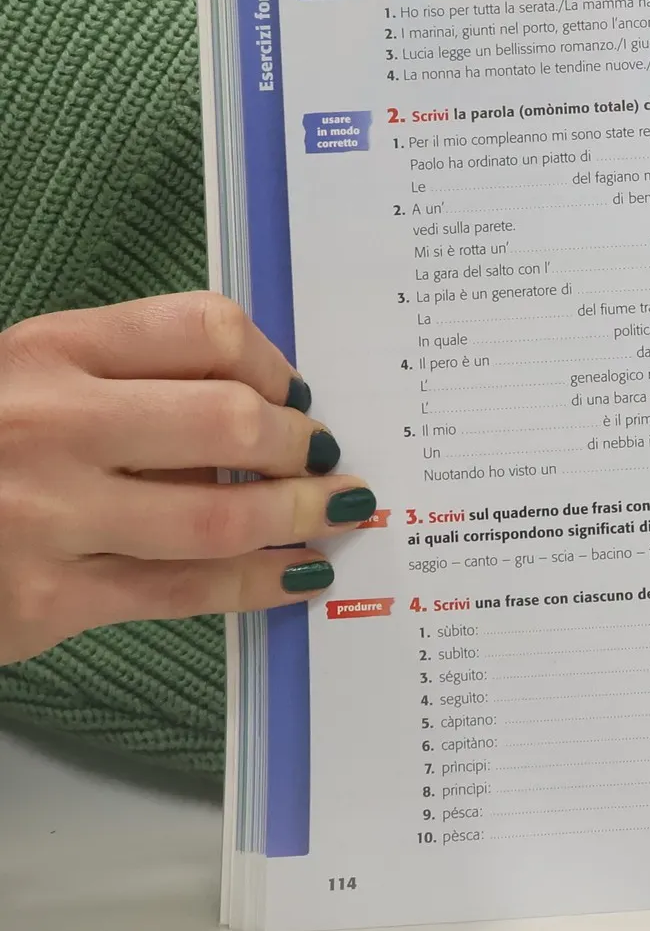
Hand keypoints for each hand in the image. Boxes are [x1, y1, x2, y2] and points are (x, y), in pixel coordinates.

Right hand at [0, 292, 367, 664]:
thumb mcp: (22, 385)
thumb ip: (121, 384)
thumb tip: (258, 408)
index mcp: (42, 351)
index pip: (200, 328)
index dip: (270, 362)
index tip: (295, 391)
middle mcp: (47, 424)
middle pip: (228, 421)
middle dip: (299, 444)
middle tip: (326, 457)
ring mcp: (47, 517)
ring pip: (219, 517)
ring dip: (299, 516)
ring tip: (337, 513)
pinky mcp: (46, 602)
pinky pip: (185, 592)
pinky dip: (260, 583)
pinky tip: (298, 574)